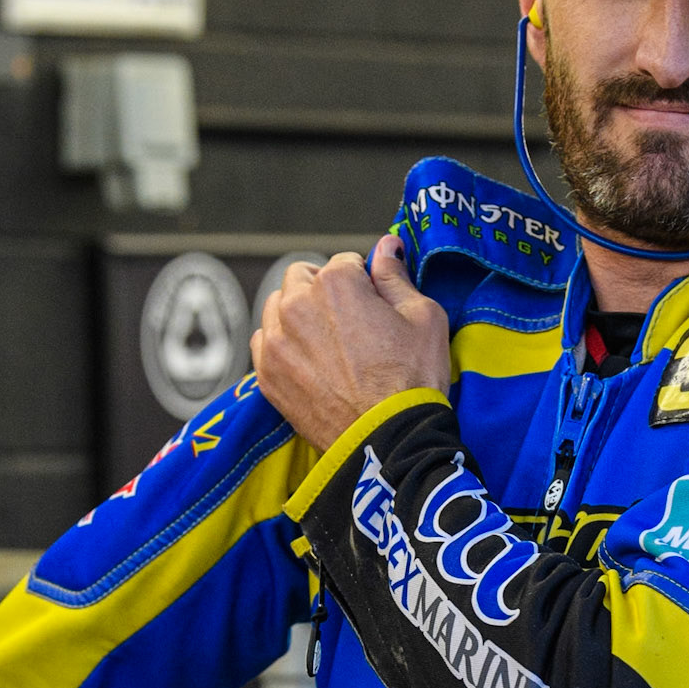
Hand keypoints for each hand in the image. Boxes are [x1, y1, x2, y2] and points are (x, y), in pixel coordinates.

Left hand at [251, 236, 450, 451]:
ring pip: (278, 307)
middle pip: (302, 278)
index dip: (364, 283)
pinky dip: (283, 345)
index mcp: (335, 282)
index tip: (375, 306)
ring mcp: (277, 341)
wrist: (388, 441)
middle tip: (350, 323)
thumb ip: (396, 276)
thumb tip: (387, 246)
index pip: (346, 263)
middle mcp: (297, 304)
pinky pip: (265, 343)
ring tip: (328, 344)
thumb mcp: (424, 316)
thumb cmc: (413, 379)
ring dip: (298, 315)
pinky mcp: (267, 375)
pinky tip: (308, 362)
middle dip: (323, 291)